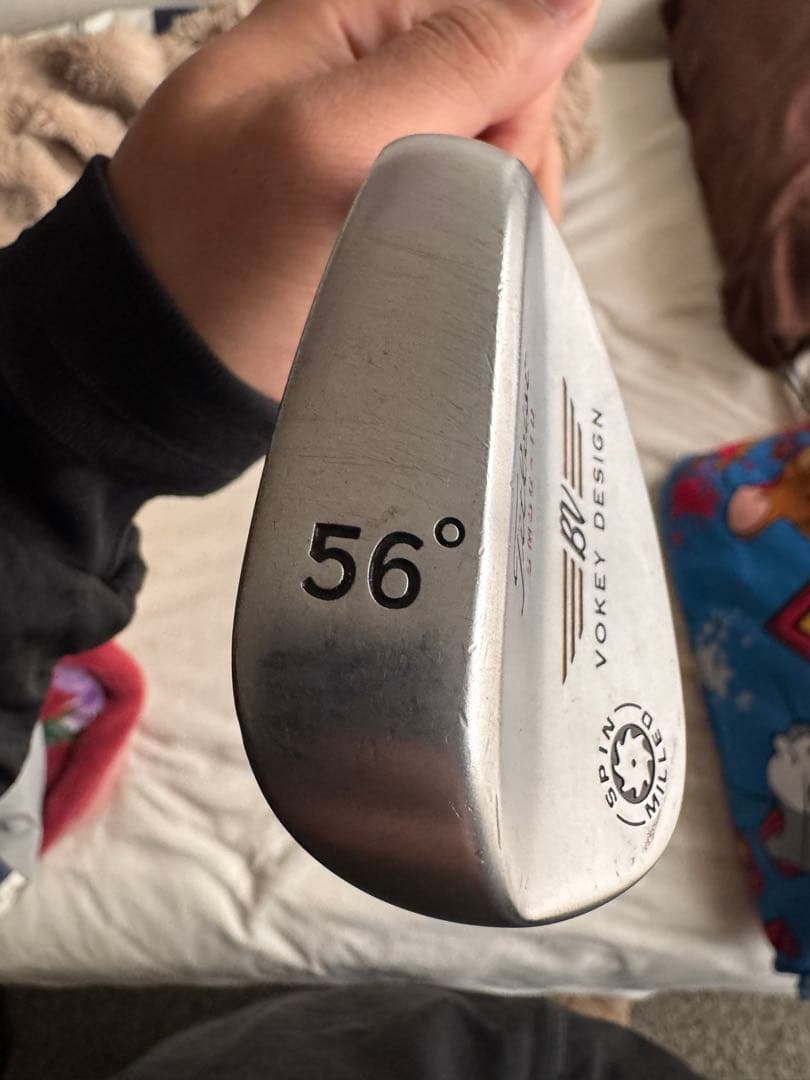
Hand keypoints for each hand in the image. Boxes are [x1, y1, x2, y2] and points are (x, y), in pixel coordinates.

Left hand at [109, 0, 597, 400]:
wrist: (167, 361)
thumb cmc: (219, 255)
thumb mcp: (326, 142)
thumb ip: (449, 64)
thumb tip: (571, 3)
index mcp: (358, 19)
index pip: (505, 24)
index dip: (512, 105)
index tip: (466, 180)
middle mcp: (380, 74)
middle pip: (513, 97)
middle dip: (503, 174)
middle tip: (441, 242)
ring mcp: (387, 149)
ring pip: (503, 162)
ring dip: (496, 224)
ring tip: (437, 276)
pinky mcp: (392, 215)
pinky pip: (475, 212)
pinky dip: (481, 252)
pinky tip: (447, 285)